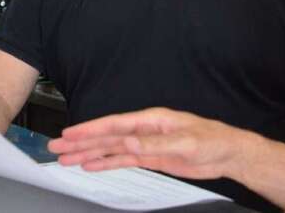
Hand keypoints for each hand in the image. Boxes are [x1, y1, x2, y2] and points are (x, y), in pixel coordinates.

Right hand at [48, 107, 258, 180]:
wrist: (228, 153)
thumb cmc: (212, 141)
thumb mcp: (185, 144)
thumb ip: (154, 145)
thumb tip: (128, 143)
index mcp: (152, 120)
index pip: (115, 124)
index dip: (90, 129)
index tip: (70, 133)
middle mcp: (145, 130)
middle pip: (107, 136)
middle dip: (81, 142)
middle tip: (56, 147)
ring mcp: (147, 144)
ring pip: (111, 149)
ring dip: (88, 154)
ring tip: (66, 159)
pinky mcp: (152, 157)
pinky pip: (123, 160)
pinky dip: (106, 163)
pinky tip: (91, 165)